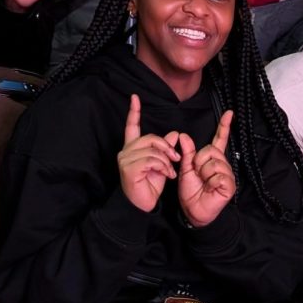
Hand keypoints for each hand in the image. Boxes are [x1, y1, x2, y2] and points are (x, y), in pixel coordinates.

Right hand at [117, 94, 180, 211]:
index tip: (134, 97)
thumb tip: (174, 134)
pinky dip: (163, 167)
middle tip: (176, 159)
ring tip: (170, 172)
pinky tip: (166, 175)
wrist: (143, 205)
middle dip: (167, 147)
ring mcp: (125, 159)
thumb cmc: (150, 185)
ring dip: (167, 161)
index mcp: (133, 148)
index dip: (133, 112)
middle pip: (151, 138)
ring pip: (153, 150)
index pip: (131, 126)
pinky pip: (152, 160)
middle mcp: (126, 151)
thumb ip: (165, 148)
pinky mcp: (129, 168)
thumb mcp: (162, 164)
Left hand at [177, 110, 235, 227]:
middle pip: (211, 150)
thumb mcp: (185, 169)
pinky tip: (210, 188)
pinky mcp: (230, 184)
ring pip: (214, 163)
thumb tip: (184, 136)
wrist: (193, 211)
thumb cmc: (191, 191)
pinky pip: (218, 175)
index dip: (224, 126)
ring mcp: (227, 174)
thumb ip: (186, 153)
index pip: (219, 139)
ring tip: (204, 182)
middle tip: (198, 174)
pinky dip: (210, 182)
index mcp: (212, 159)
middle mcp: (222, 164)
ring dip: (204, 173)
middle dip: (199, 161)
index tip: (230, 113)